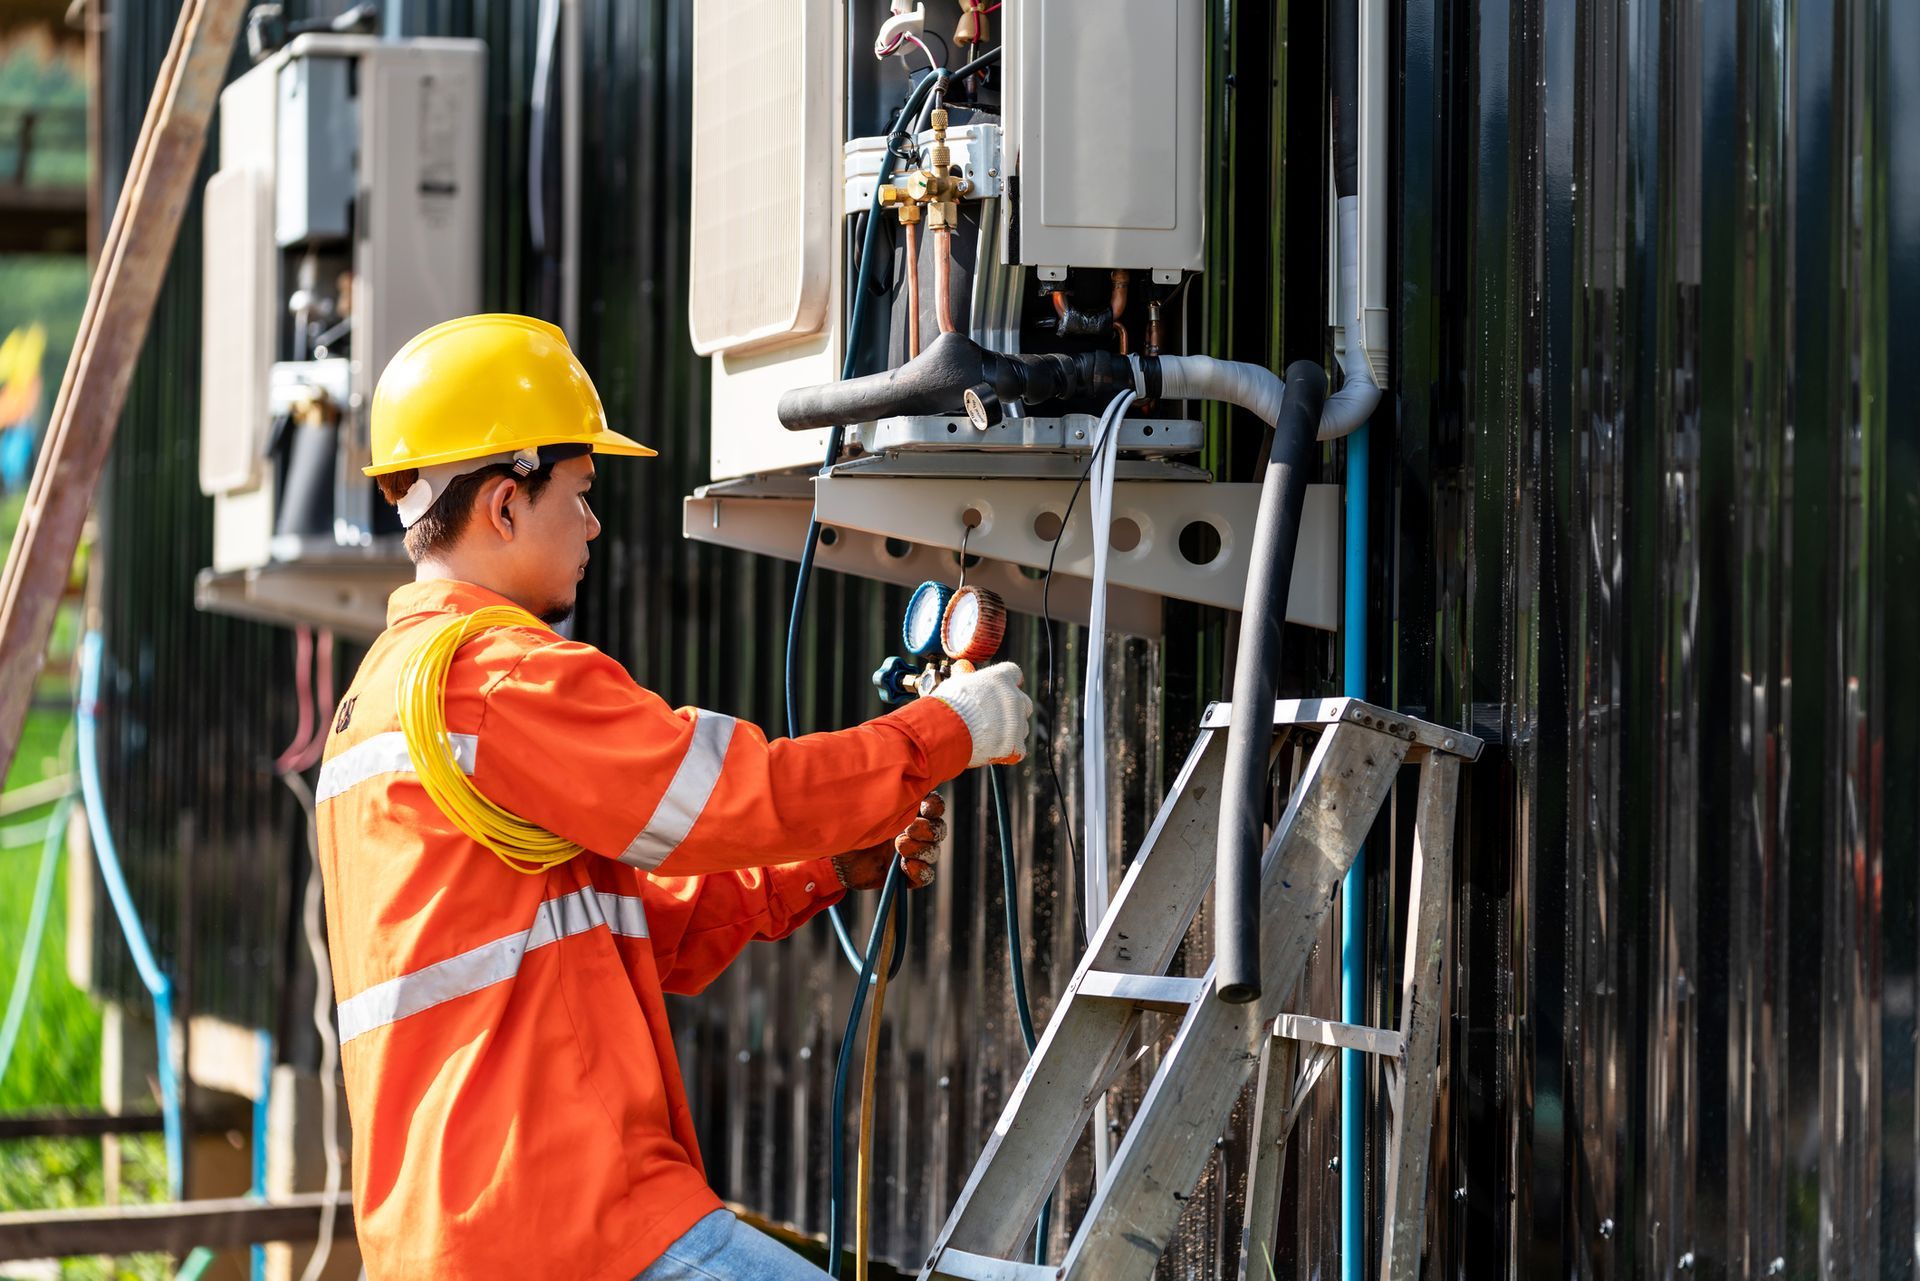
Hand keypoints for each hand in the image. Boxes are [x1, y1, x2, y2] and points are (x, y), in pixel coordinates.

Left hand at [831, 793, 947, 890]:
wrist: (834, 859)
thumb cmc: (846, 826)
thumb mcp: (861, 808)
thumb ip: (878, 797)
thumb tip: (895, 780)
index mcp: (907, 810)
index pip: (934, 805)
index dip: (935, 806)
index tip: (924, 807)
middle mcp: (913, 832)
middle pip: (938, 829)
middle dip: (927, 829)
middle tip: (908, 830)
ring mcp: (911, 854)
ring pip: (933, 851)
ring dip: (920, 849)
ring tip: (899, 847)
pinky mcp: (906, 875)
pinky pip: (925, 876)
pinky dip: (920, 871)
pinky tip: (905, 866)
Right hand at [929, 661, 1031, 766]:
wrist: (946, 731)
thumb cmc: (947, 707)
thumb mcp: (955, 684)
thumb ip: (967, 679)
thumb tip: (964, 672)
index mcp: (1000, 678)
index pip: (1014, 673)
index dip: (1008, 682)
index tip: (1001, 689)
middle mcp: (1013, 697)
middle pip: (1024, 702)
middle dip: (1012, 710)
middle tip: (994, 718)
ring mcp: (1016, 721)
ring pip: (1022, 727)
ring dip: (1010, 732)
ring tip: (987, 738)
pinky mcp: (1015, 744)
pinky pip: (1017, 749)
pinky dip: (1007, 751)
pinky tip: (991, 751)